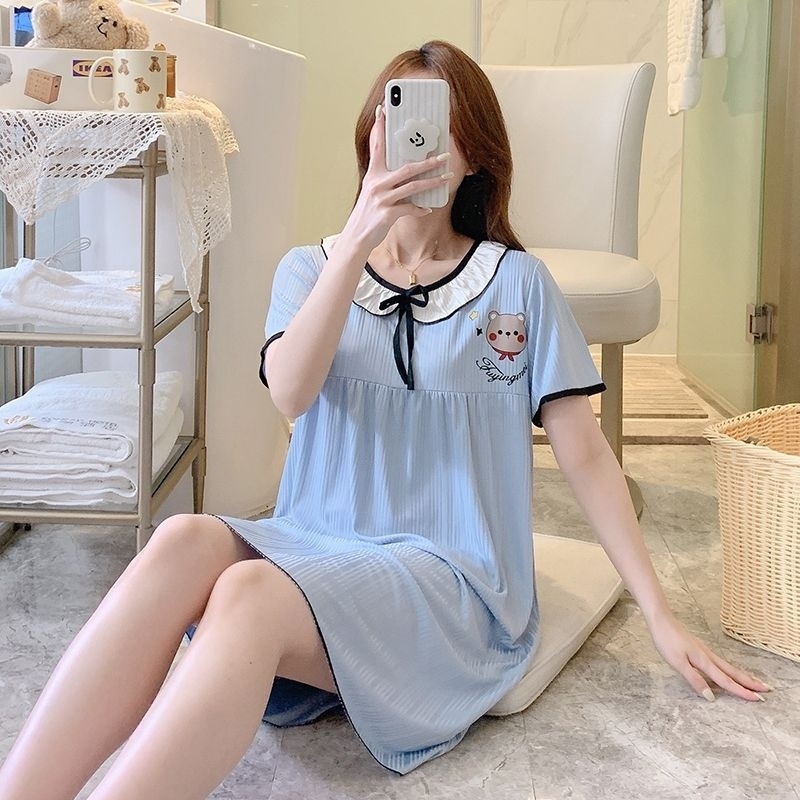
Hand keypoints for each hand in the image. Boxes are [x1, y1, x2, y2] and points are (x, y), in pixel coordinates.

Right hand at [340, 104, 451, 252]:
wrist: (357, 236)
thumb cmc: (369, 213)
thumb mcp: (373, 191)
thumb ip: (387, 179)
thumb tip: (408, 170)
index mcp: (373, 174)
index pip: (377, 145)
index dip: (380, 127)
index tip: (383, 109)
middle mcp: (376, 184)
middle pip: (406, 168)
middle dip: (428, 162)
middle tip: (444, 156)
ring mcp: (382, 199)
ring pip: (412, 187)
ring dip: (432, 182)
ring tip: (447, 177)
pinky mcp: (387, 214)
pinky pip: (409, 209)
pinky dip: (420, 209)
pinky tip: (427, 208)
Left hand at [647, 610, 772, 701]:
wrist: (661, 620)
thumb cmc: (667, 640)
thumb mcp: (677, 663)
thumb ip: (694, 679)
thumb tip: (711, 697)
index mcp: (704, 661)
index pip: (726, 680)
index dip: (741, 691)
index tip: (758, 699)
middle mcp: (708, 656)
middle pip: (733, 672)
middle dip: (750, 682)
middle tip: (767, 690)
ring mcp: (705, 651)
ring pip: (728, 666)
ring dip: (742, 675)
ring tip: (754, 682)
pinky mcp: (699, 648)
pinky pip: (720, 662)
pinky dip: (730, 669)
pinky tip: (728, 671)